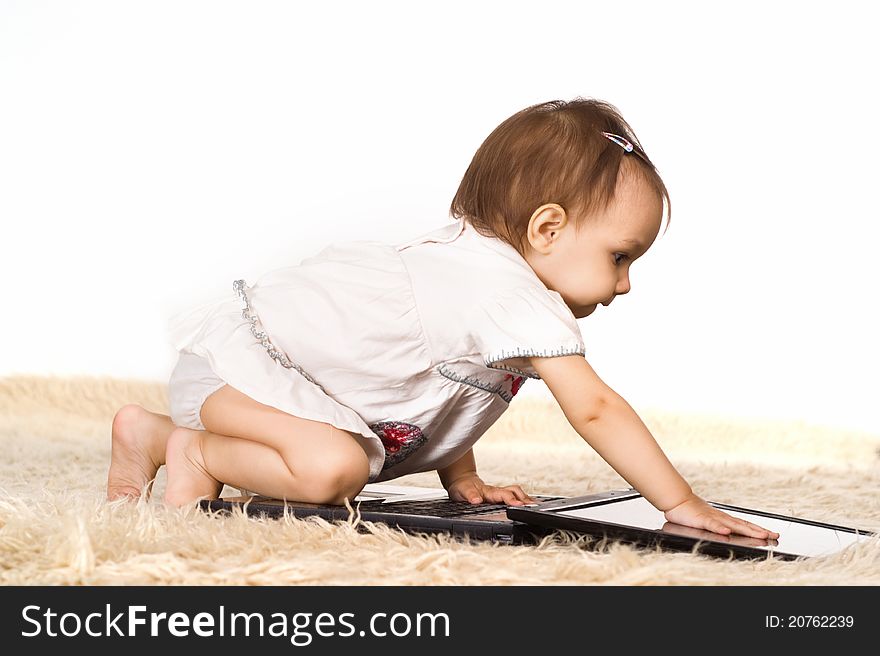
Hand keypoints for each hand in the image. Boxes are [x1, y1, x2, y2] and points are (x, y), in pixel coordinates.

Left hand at [445, 473, 535, 505]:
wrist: (460, 481)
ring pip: (517, 492)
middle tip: (534, 507)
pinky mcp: (500, 495)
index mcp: (489, 491)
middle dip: (525, 499)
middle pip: (515, 491)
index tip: (519, 505)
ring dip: (526, 498)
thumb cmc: (462, 487)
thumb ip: (469, 495)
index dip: (512, 500)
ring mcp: (499, 493)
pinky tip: (529, 504)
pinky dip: (523, 499)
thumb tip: (476, 500)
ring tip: (536, 507)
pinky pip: (514, 495)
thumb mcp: (461, 491)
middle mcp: (496, 491)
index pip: (504, 495)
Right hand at [660, 521, 777, 547]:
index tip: (771, 533)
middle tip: (774, 535)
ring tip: (761, 535)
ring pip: (733, 525)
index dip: (758, 529)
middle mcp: (721, 517)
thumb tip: (729, 532)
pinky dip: (720, 528)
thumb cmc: (690, 511)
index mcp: (723, 518)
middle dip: (760, 531)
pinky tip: (727, 532)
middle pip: (743, 525)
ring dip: (748, 530)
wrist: (676, 500)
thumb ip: (718, 526)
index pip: (744, 524)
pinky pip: (712, 524)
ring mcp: (712, 518)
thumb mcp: (706, 520)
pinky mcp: (701, 520)